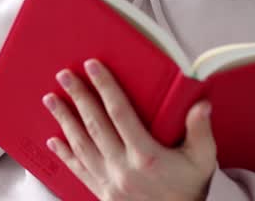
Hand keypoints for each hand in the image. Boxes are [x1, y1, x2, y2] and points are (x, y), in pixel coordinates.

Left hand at [43, 59, 216, 200]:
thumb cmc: (188, 191)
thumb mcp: (203, 160)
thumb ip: (200, 131)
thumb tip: (201, 105)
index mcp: (146, 156)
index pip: (120, 113)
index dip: (105, 87)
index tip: (93, 67)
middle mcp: (123, 167)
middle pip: (95, 125)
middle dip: (78, 97)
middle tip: (64, 75)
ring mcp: (110, 181)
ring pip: (81, 145)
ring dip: (64, 120)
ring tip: (51, 100)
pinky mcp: (102, 193)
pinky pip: (79, 170)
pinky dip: (65, 154)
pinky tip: (54, 139)